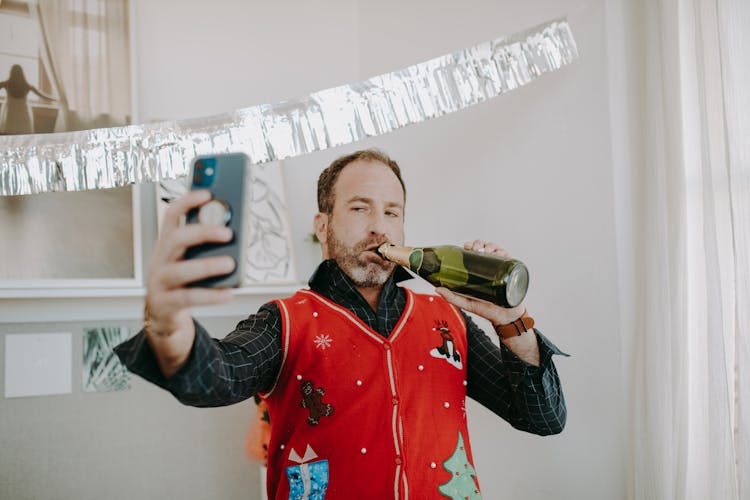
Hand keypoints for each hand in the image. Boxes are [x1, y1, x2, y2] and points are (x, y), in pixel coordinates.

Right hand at [144, 190, 235, 338]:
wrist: (164, 316)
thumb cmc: (183, 282)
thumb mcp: (191, 260)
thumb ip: (207, 247)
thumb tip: (235, 235)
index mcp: (167, 244)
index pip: (172, 215)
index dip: (188, 201)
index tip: (208, 193)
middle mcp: (160, 260)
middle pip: (177, 239)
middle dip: (203, 232)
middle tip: (228, 233)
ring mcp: (160, 282)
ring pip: (181, 271)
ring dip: (207, 266)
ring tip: (230, 264)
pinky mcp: (165, 303)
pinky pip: (189, 298)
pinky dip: (211, 296)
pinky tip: (228, 293)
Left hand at [434, 240, 525, 324]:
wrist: (504, 318)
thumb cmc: (486, 310)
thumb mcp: (467, 303)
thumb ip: (452, 297)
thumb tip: (437, 288)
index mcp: (477, 271)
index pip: (473, 252)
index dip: (470, 245)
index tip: (467, 246)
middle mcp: (489, 267)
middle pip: (484, 248)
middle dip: (479, 243)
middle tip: (476, 249)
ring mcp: (500, 268)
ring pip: (496, 249)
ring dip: (491, 245)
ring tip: (487, 251)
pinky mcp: (510, 271)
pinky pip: (508, 257)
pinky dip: (504, 251)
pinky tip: (499, 253)